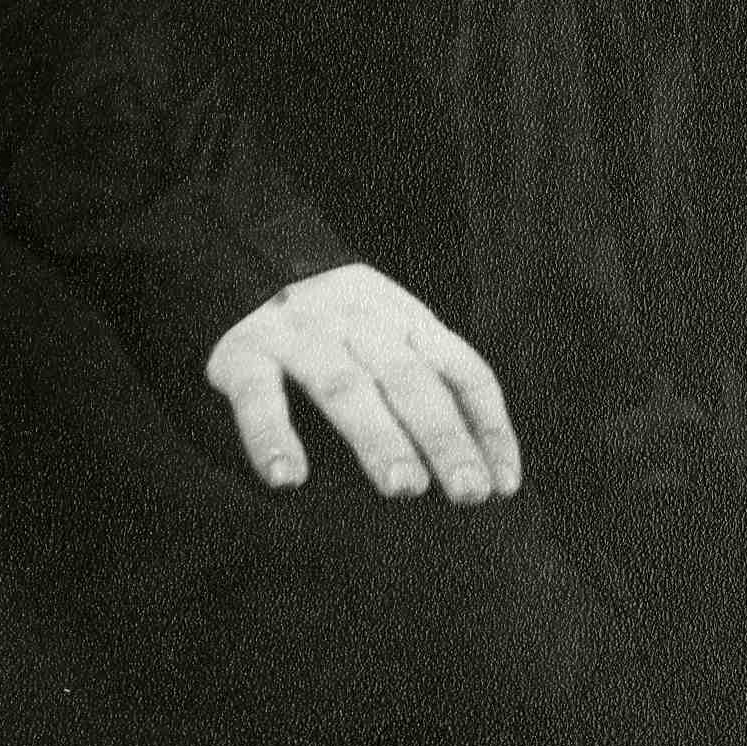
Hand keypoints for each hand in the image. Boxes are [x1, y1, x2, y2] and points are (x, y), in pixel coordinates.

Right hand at [204, 262, 521, 505]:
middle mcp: (362, 325)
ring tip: (404, 486)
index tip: (504, 486)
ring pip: (347, 386)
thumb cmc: (336, 319)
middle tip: (467, 492)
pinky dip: (272, 435)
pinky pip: (258, 395)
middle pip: (412, 382)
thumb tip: (479, 460)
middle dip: (444, 438)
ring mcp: (301, 336)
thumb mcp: (392, 331)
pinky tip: (288, 478)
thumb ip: (428, 379)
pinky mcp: (243, 353)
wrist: (247, 253)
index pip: (464, 373)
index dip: (488, 427)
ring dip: (378, 437)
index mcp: (410, 321)